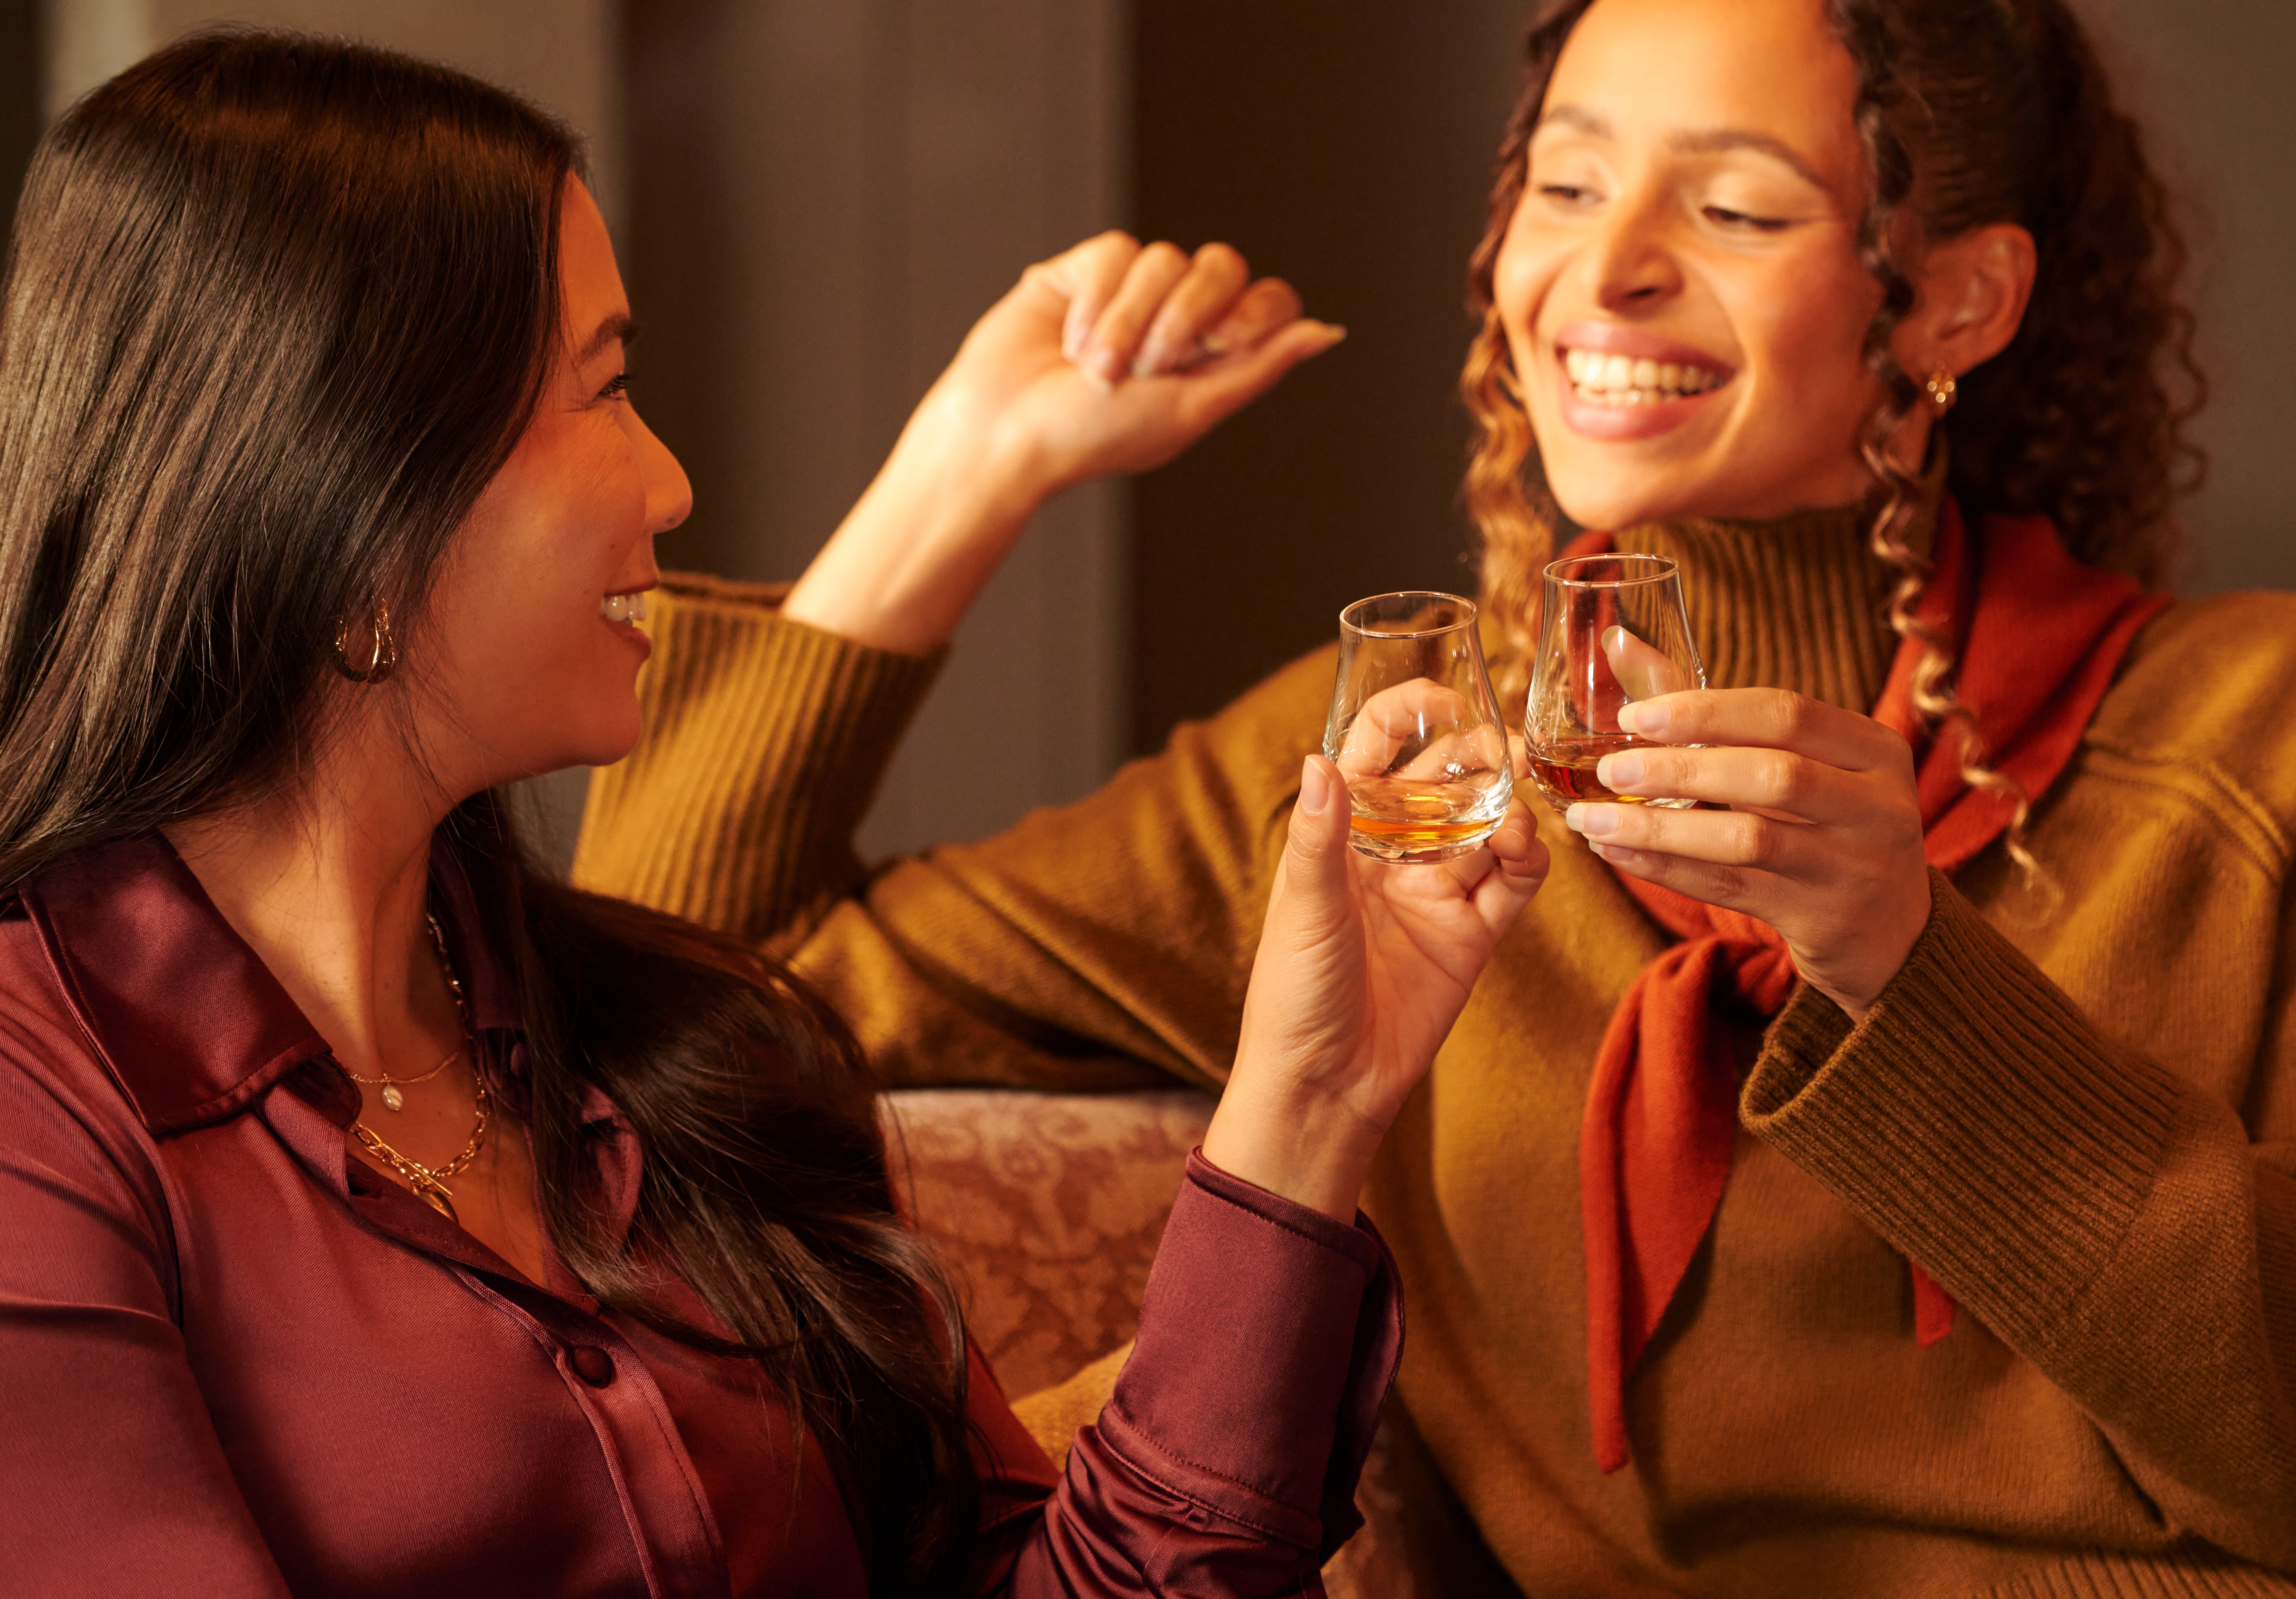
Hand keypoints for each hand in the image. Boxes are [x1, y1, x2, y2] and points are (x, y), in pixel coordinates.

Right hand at [947, 230, 1345, 490]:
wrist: (1009, 432)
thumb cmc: (1095, 438)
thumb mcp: (1191, 409)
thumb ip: (1259, 366)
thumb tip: (1328, 331)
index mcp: (1213, 355)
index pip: (1267, 300)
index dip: (1250, 312)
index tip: (1217, 345)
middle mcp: (1177, 316)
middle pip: (1221, 266)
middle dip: (1184, 317)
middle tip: (1147, 367)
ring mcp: (1131, 291)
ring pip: (1164, 259)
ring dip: (1129, 324)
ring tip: (1095, 370)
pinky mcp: (1085, 270)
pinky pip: (1116, 251)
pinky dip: (1096, 302)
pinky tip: (1069, 339)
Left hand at [1203, 756, 1548, 1220]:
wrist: (1326, 1085)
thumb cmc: (1294, 996)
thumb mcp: (1304, 909)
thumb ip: (1320, 837)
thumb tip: (1319, 761)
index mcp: (1340, 837)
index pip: (1374, 754)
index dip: (1405, 715)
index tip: (1444, 696)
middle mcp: (1392, 856)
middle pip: (1441, 782)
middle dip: (1472, 755)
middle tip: (1500, 744)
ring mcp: (1435, 893)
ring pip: (1484, 827)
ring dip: (1505, 804)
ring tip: (1515, 797)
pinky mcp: (1471, 936)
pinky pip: (1511, 886)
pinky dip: (1526, 859)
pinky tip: (1524, 844)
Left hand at [1561, 688, 1929, 1017]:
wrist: (1891, 930)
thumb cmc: (1823, 823)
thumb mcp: (1797, 762)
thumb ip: (1711, 711)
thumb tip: (1620, 643)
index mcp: (1872, 748)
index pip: (1786, 713)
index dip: (1705, 711)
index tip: (1636, 716)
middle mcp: (1874, 804)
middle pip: (1772, 775)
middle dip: (1679, 769)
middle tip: (1609, 768)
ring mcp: (1852, 865)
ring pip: (1748, 839)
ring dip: (1660, 827)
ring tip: (1593, 819)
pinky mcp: (1822, 916)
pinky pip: (1732, 888)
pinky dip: (1667, 869)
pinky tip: (1618, 852)